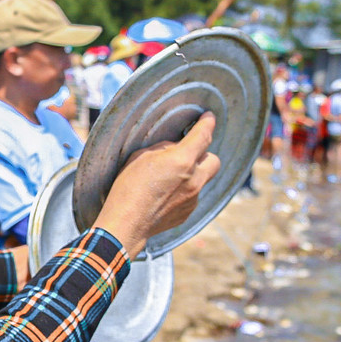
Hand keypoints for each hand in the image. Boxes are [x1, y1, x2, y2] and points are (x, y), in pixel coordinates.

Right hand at [93, 113, 221, 257]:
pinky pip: (192, 196)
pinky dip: (183, 191)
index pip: (203, 136)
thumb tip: (175, 147)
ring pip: (202, 179)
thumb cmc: (128, 188)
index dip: (207, 123)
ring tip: (167, 180)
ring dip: (191, 175)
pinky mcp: (188, 212)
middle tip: (188, 154)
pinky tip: (164, 196)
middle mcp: (194, 179)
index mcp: (182, 161)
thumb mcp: (141, 157)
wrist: (126, 224)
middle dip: (204, 154)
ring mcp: (193, 198)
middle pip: (214, 160)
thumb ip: (163, 148)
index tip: (209, 117)